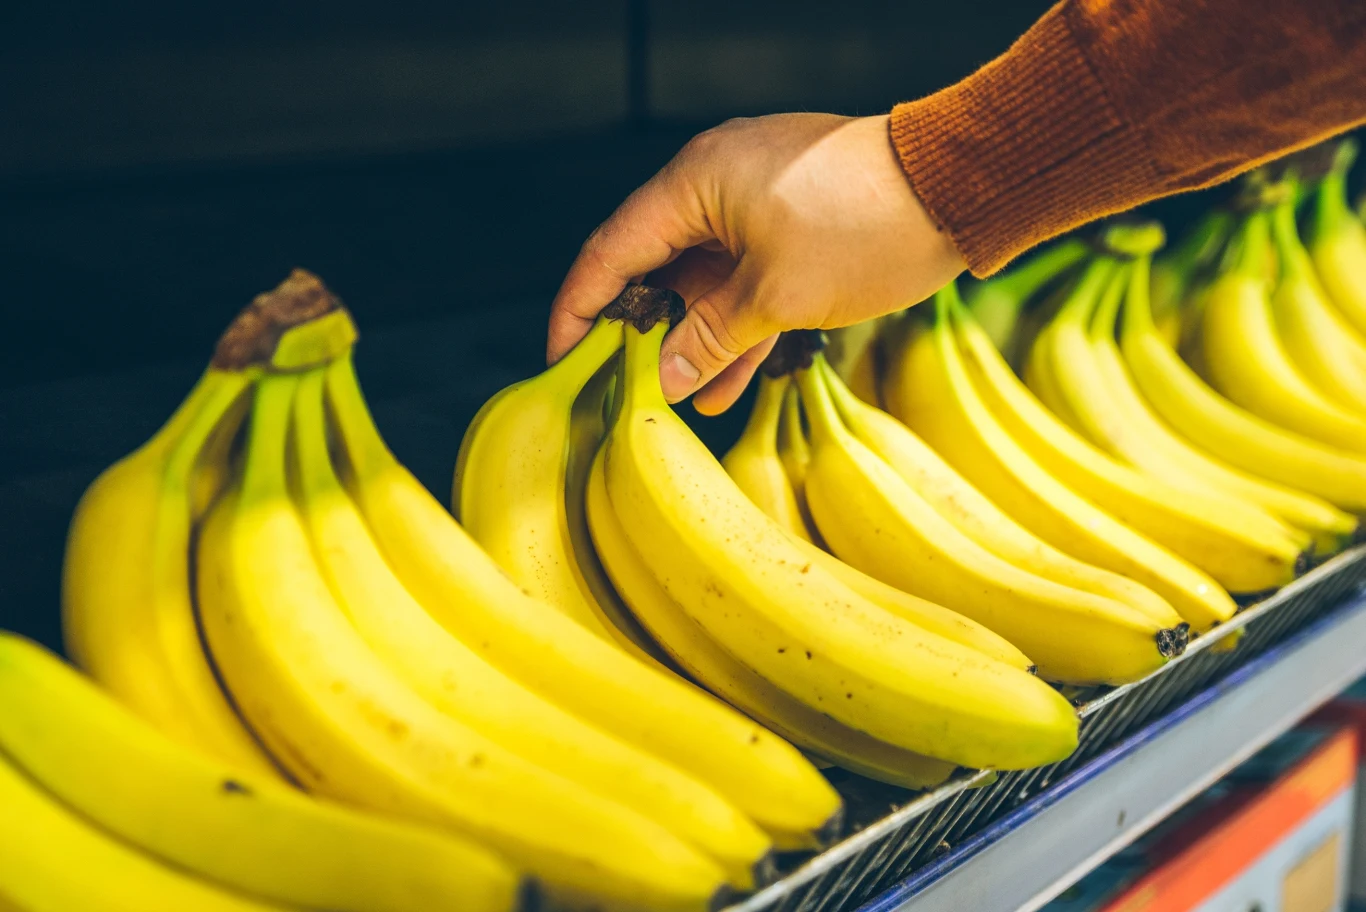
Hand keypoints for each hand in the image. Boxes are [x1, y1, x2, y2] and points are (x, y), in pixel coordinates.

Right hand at [547, 113, 965, 413]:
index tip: (558, 358)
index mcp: (695, 183)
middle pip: (655, 267)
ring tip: (679, 402)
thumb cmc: (866, 226)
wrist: (963, 187)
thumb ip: (710, 339)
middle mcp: (717, 186)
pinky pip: (748, 280)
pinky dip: (738, 327)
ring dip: (695, 341)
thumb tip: (663, 377)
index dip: (578, 309)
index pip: (611, 252)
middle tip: (618, 388)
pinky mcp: (795, 224)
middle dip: (640, 334)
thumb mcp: (776, 297)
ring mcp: (758, 204)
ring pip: (706, 282)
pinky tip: (726, 384)